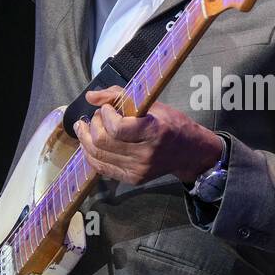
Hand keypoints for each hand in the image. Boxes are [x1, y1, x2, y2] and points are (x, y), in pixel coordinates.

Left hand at [75, 87, 223, 185]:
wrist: (189, 152)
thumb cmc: (171, 124)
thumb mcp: (152, 104)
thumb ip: (120, 96)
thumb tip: (91, 96)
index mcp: (153, 132)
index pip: (117, 127)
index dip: (105, 115)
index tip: (107, 107)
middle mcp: (145, 154)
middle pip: (103, 142)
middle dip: (93, 125)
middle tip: (96, 116)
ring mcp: (138, 169)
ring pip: (98, 155)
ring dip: (86, 138)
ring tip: (86, 127)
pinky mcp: (133, 179)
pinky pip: (102, 168)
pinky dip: (91, 154)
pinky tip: (90, 143)